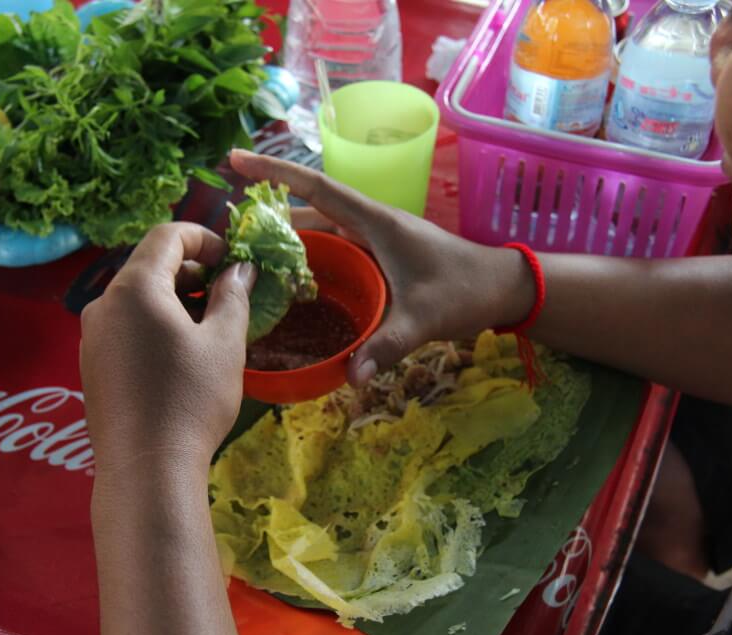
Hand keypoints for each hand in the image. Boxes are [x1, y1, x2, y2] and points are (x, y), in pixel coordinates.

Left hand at [80, 222, 255, 483]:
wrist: (145, 469)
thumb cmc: (191, 400)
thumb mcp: (225, 343)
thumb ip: (232, 296)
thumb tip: (239, 270)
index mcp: (134, 287)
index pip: (166, 235)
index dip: (203, 238)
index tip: (231, 261)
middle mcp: (104, 303)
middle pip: (148, 265)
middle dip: (190, 270)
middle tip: (225, 295)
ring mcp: (92, 336)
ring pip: (136, 298)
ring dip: (173, 299)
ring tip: (207, 328)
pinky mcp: (91, 364)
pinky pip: (124, 326)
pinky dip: (153, 324)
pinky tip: (179, 356)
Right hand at [229, 149, 533, 386]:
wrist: (500, 288)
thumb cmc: (464, 291)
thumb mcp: (423, 319)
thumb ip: (387, 346)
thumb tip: (351, 378)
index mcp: (375, 222)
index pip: (316, 187)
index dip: (275, 172)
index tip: (238, 158)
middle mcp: (369, 224)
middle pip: (310, 210)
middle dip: (270, 215)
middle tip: (230, 232)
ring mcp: (373, 240)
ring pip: (320, 231)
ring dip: (287, 239)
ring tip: (247, 257)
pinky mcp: (378, 257)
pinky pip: (333, 250)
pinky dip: (308, 259)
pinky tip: (289, 281)